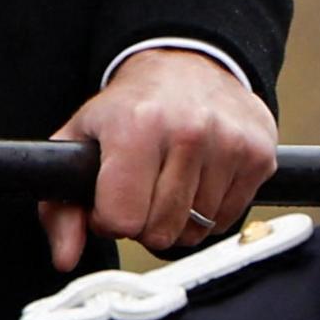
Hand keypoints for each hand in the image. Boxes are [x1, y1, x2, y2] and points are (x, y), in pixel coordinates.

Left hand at [39, 47, 276, 269]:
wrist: (186, 63)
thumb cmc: (128, 108)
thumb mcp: (79, 141)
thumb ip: (60, 206)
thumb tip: (64, 257)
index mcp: (136, 126)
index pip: (122, 219)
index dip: (109, 218)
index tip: (110, 198)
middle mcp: (188, 132)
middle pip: (161, 232)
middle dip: (143, 222)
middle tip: (140, 190)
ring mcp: (229, 144)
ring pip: (196, 231)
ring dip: (177, 218)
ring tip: (168, 180)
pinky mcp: (259, 156)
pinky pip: (227, 221)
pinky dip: (209, 211)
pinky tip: (197, 178)